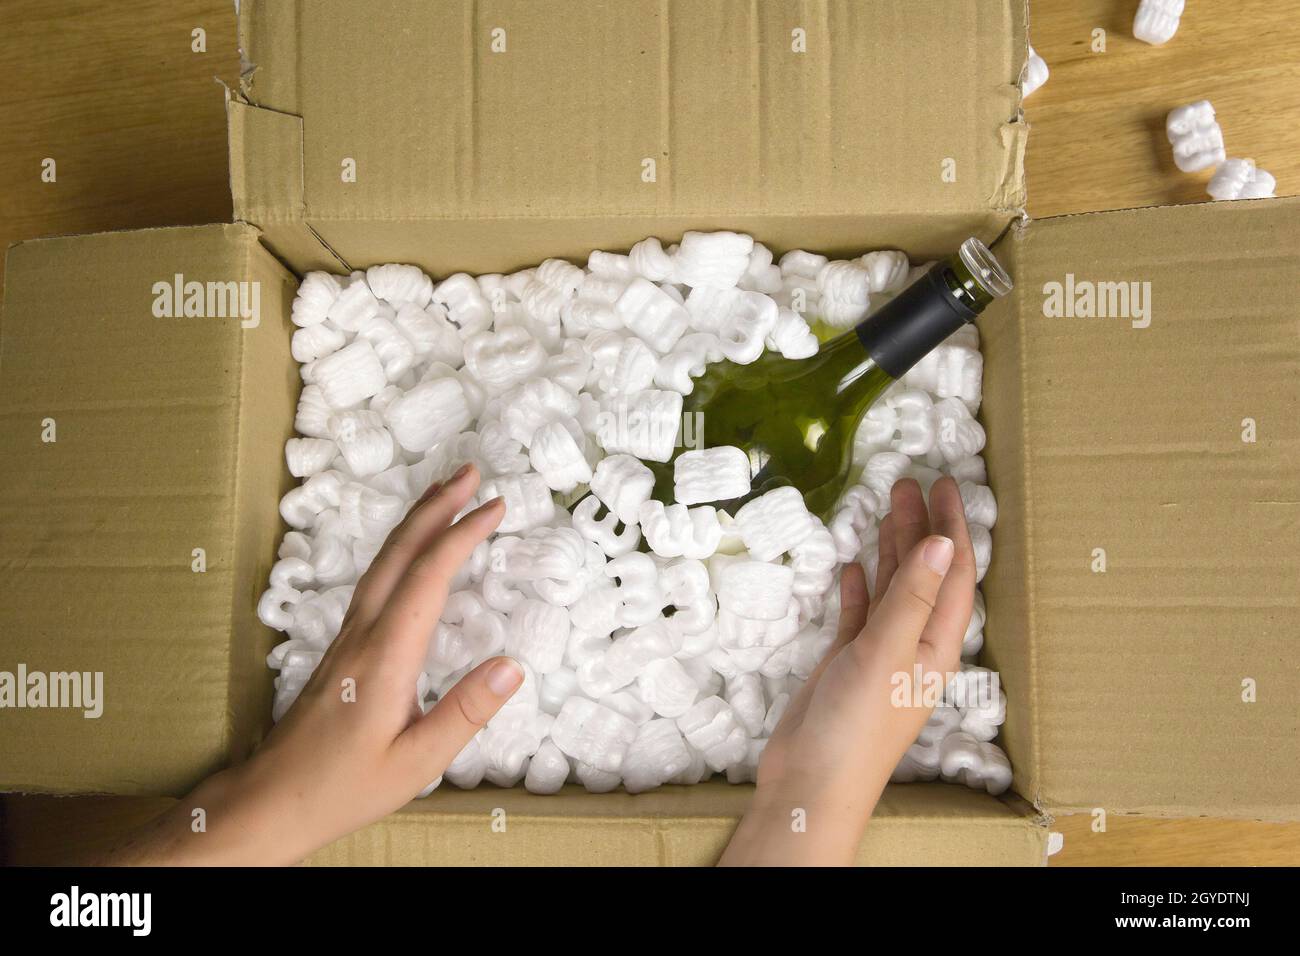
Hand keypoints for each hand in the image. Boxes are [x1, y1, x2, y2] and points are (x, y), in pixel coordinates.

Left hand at [103, 464, 520, 864]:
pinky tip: (411, 555)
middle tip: (470, 473)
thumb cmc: (342, 786)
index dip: (463, 534)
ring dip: (416, 523)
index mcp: (386, 656)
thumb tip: (512, 668)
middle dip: (436, 506)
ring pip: (383, 562)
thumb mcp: (416, 763)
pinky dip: (401, 552)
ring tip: (445, 496)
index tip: (495, 505)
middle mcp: (363, 634)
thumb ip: (465, 713)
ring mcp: (347, 638)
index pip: (429, 576)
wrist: (270, 798)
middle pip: (399, 553)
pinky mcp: (341, 649)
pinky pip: (375, 581)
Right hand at [720, 476, 975, 865]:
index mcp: (936, 645)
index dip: (953, 529)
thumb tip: (942, 542)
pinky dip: (859, 585)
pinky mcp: (847, 661)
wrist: (812, 779)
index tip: (946, 485)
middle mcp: (914, 644)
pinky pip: (859, 613)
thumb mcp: (888, 653)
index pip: (954, 575)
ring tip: (887, 504)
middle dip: (921, 527)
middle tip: (911, 481)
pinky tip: (851, 562)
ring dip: (892, 547)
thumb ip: (912, 596)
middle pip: (924, 574)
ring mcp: (880, 652)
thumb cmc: (857, 725)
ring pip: (892, 587)